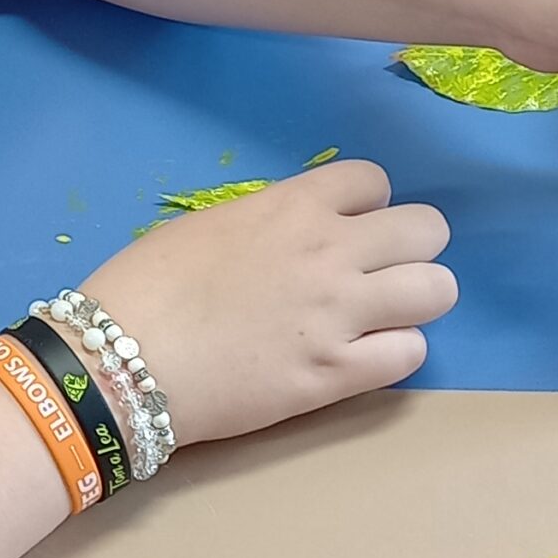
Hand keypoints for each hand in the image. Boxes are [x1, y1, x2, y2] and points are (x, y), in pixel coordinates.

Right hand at [78, 161, 455, 447]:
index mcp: (292, 207)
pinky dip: (394, 352)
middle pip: (428, 229)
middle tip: (377, 273)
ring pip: (437, 290)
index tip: (343, 229)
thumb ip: (267, 223)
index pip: (375, 181)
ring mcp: (340, 315)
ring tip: (381, 316)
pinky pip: (411, 353)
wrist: (119, 362)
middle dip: (410, 248)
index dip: (364, 206)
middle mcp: (330, 252)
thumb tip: (292, 235)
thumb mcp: (208, 226)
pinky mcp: (335, 375)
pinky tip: (361, 357)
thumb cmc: (144, 287)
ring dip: (415, 300)